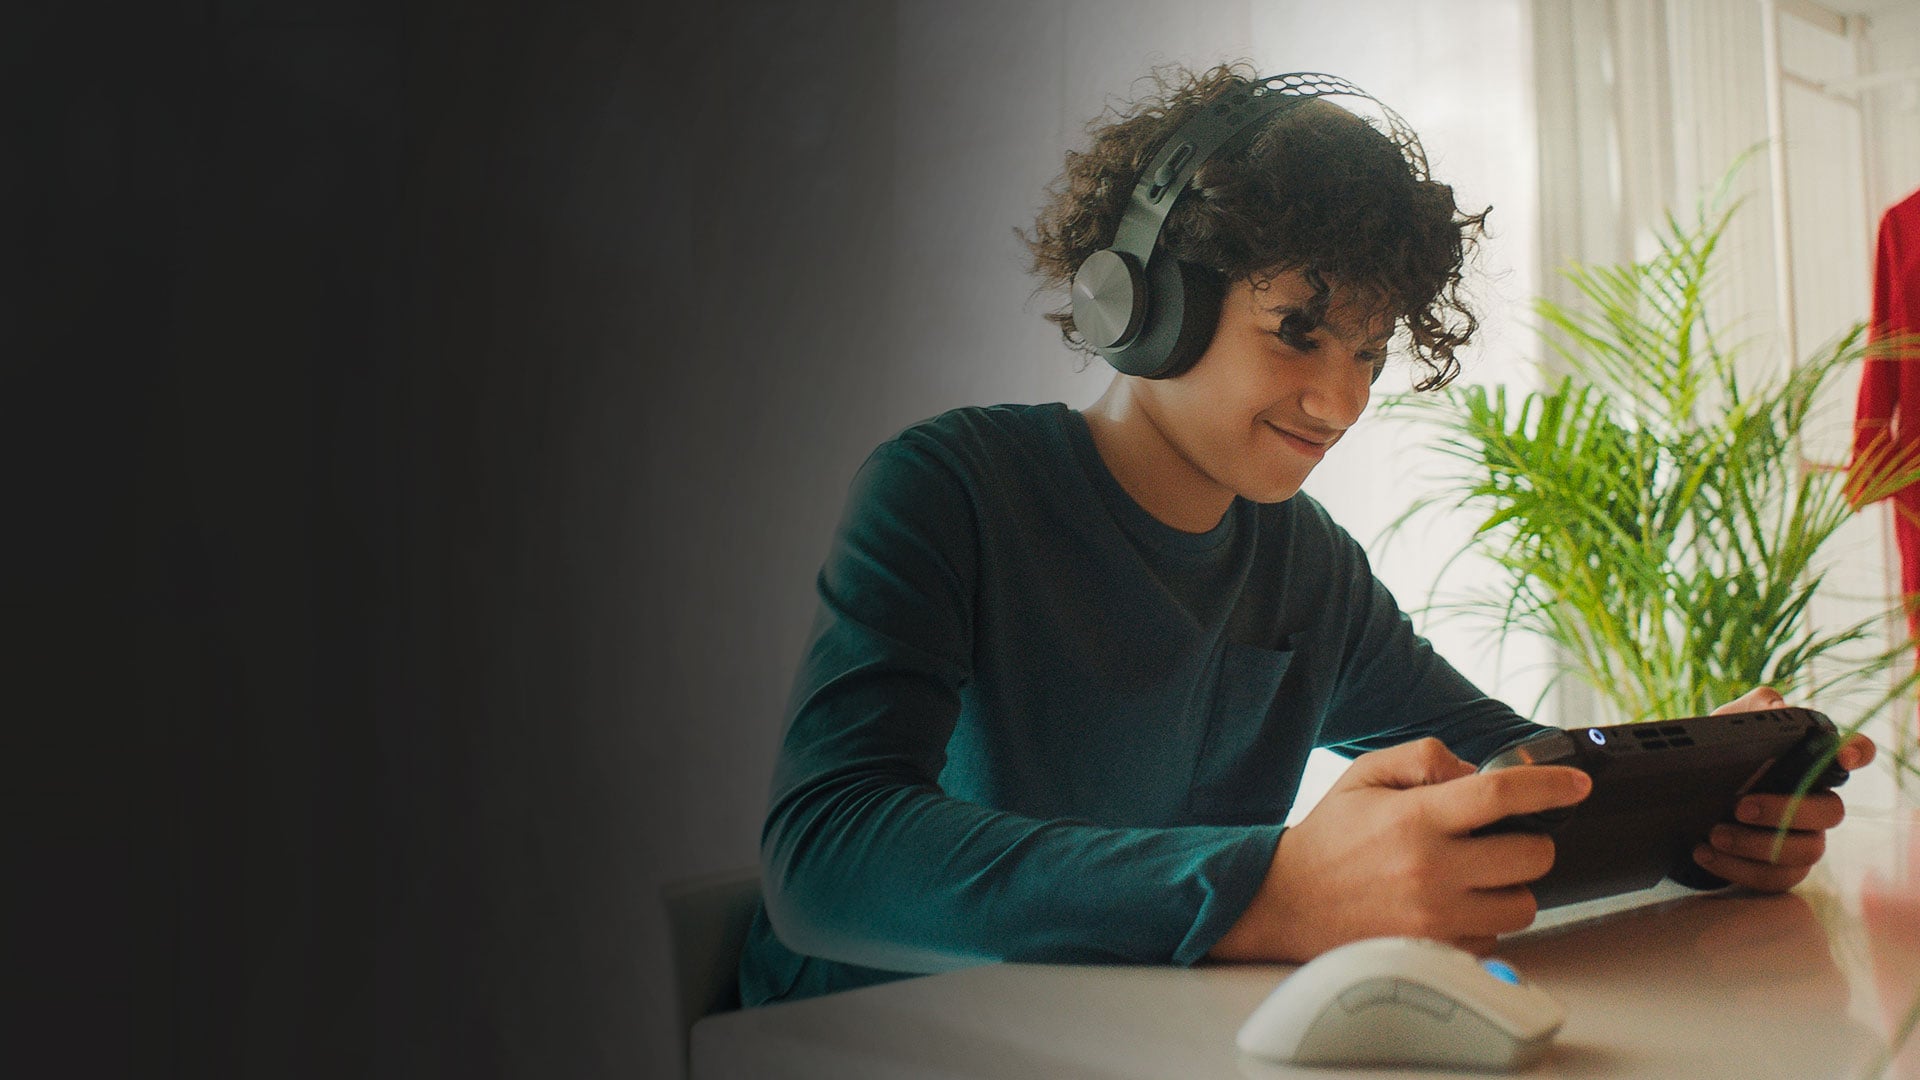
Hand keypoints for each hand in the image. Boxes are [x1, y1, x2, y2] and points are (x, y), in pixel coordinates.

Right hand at [1208, 737, 1590, 961]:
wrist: (1289, 902)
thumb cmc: (1331, 837)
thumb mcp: (1365, 774)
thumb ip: (1424, 758)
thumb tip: (1475, 771)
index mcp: (1415, 818)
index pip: (1501, 795)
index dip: (1550, 786)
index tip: (1575, 785)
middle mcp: (1431, 870)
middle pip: (1531, 855)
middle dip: (1529, 840)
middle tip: (1503, 837)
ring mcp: (1437, 916)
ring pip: (1523, 904)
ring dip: (1513, 885)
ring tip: (1481, 874)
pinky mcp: (1438, 951)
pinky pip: (1496, 937)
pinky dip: (1487, 919)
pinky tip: (1458, 902)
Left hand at [1691, 687, 1875, 891]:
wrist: (1678, 804)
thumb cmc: (1715, 762)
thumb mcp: (1724, 729)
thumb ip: (1753, 710)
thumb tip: (1780, 707)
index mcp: (1808, 764)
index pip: (1853, 753)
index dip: (1858, 753)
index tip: (1844, 756)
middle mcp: (1816, 803)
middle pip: (1830, 812)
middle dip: (1785, 810)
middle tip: (1739, 806)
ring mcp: (1803, 840)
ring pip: (1805, 850)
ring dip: (1755, 844)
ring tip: (1714, 833)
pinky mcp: (1781, 871)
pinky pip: (1774, 878)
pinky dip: (1736, 868)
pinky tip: (1704, 852)